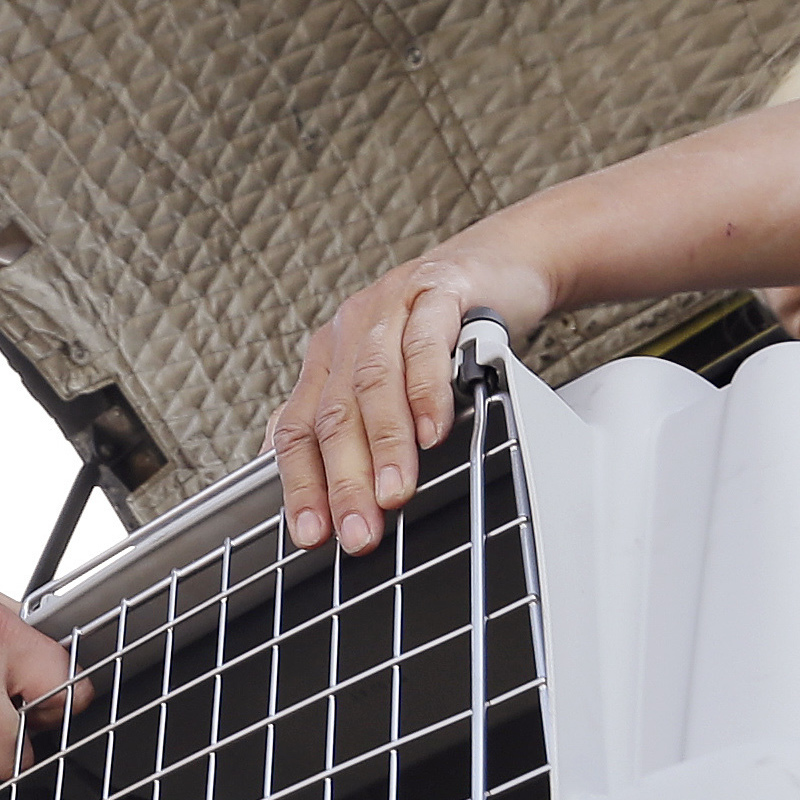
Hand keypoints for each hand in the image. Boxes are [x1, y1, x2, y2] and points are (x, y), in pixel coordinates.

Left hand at [274, 238, 559, 558]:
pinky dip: (426, 392)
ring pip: (375, 383)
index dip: (300, 485)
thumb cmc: (442, 332)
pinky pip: (426, 344)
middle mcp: (350, 332)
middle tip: (357, 531)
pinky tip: (432, 432)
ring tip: (393, 494)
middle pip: (335, 415)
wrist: (501, 263)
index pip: (298, 430)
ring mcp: (391, 307)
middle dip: (343, 481)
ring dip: (383, 445)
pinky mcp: (438, 290)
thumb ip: (353, 425)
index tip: (310, 536)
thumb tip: (321, 492)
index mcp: (327, 360)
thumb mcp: (390, 377)